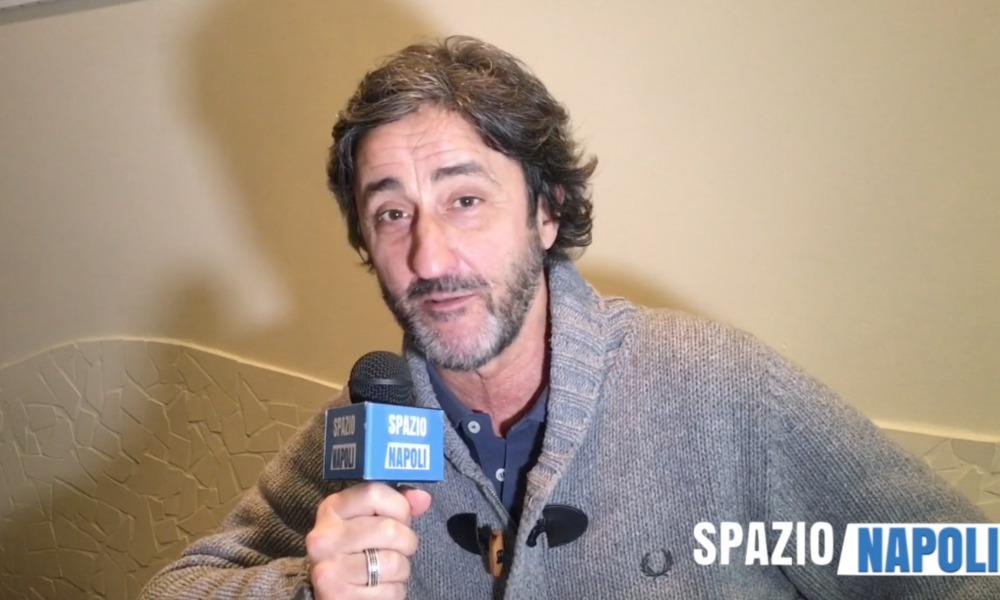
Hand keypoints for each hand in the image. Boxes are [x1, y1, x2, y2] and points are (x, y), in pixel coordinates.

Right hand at [306, 483, 431, 598]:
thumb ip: (397, 504)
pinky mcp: (340, 597)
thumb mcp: (369, 520)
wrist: (333, 593)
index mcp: (331, 510)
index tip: (399, 518)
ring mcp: (330, 569)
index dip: (398, 506)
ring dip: (402, 570)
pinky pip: (391, 592)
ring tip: (387, 570)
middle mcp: (324, 537)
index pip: (374, 493)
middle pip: (389, 530)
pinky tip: (379, 588)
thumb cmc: (357, 551)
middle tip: (397, 549)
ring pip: (394, 563)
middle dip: (406, 542)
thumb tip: (423, 498)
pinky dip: (394, 592)